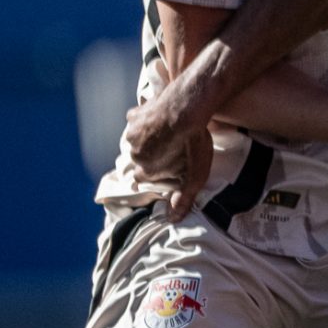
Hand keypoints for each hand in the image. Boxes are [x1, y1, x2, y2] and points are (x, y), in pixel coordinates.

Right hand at [119, 90, 216, 220]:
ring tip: (167, 133)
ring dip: (147, 138)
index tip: (164, 168)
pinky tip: (161, 118)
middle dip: (151, 156)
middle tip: (170, 148)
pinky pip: (136, 120)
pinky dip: (145, 120)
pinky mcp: (134, 115)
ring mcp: (131, 132)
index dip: (153, 173)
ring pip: (136, 140)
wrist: (187, 108)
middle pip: (139, 158)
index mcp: (145, 169)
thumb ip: (183, 197)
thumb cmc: (193, 143)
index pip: (142, 178)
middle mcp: (133, 152)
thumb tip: (173, 219)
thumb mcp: (195, 175)